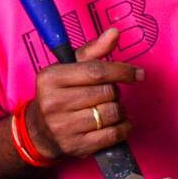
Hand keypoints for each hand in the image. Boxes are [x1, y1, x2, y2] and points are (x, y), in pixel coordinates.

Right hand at [26, 28, 143, 160]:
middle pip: (108, 93)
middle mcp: (53, 102)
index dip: (123, 71)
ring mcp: (64, 127)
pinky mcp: (76, 146)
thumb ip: (93, 51)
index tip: (139, 74)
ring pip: (113, 113)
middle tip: (107, 95)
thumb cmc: (60, 93)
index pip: (97, 71)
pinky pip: (114, 134)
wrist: (39, 131)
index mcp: (50, 77)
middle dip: (115, 92)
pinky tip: (116, 124)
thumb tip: (114, 32)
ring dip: (119, 110)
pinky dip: (123, 127)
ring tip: (108, 109)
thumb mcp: (69, 68)